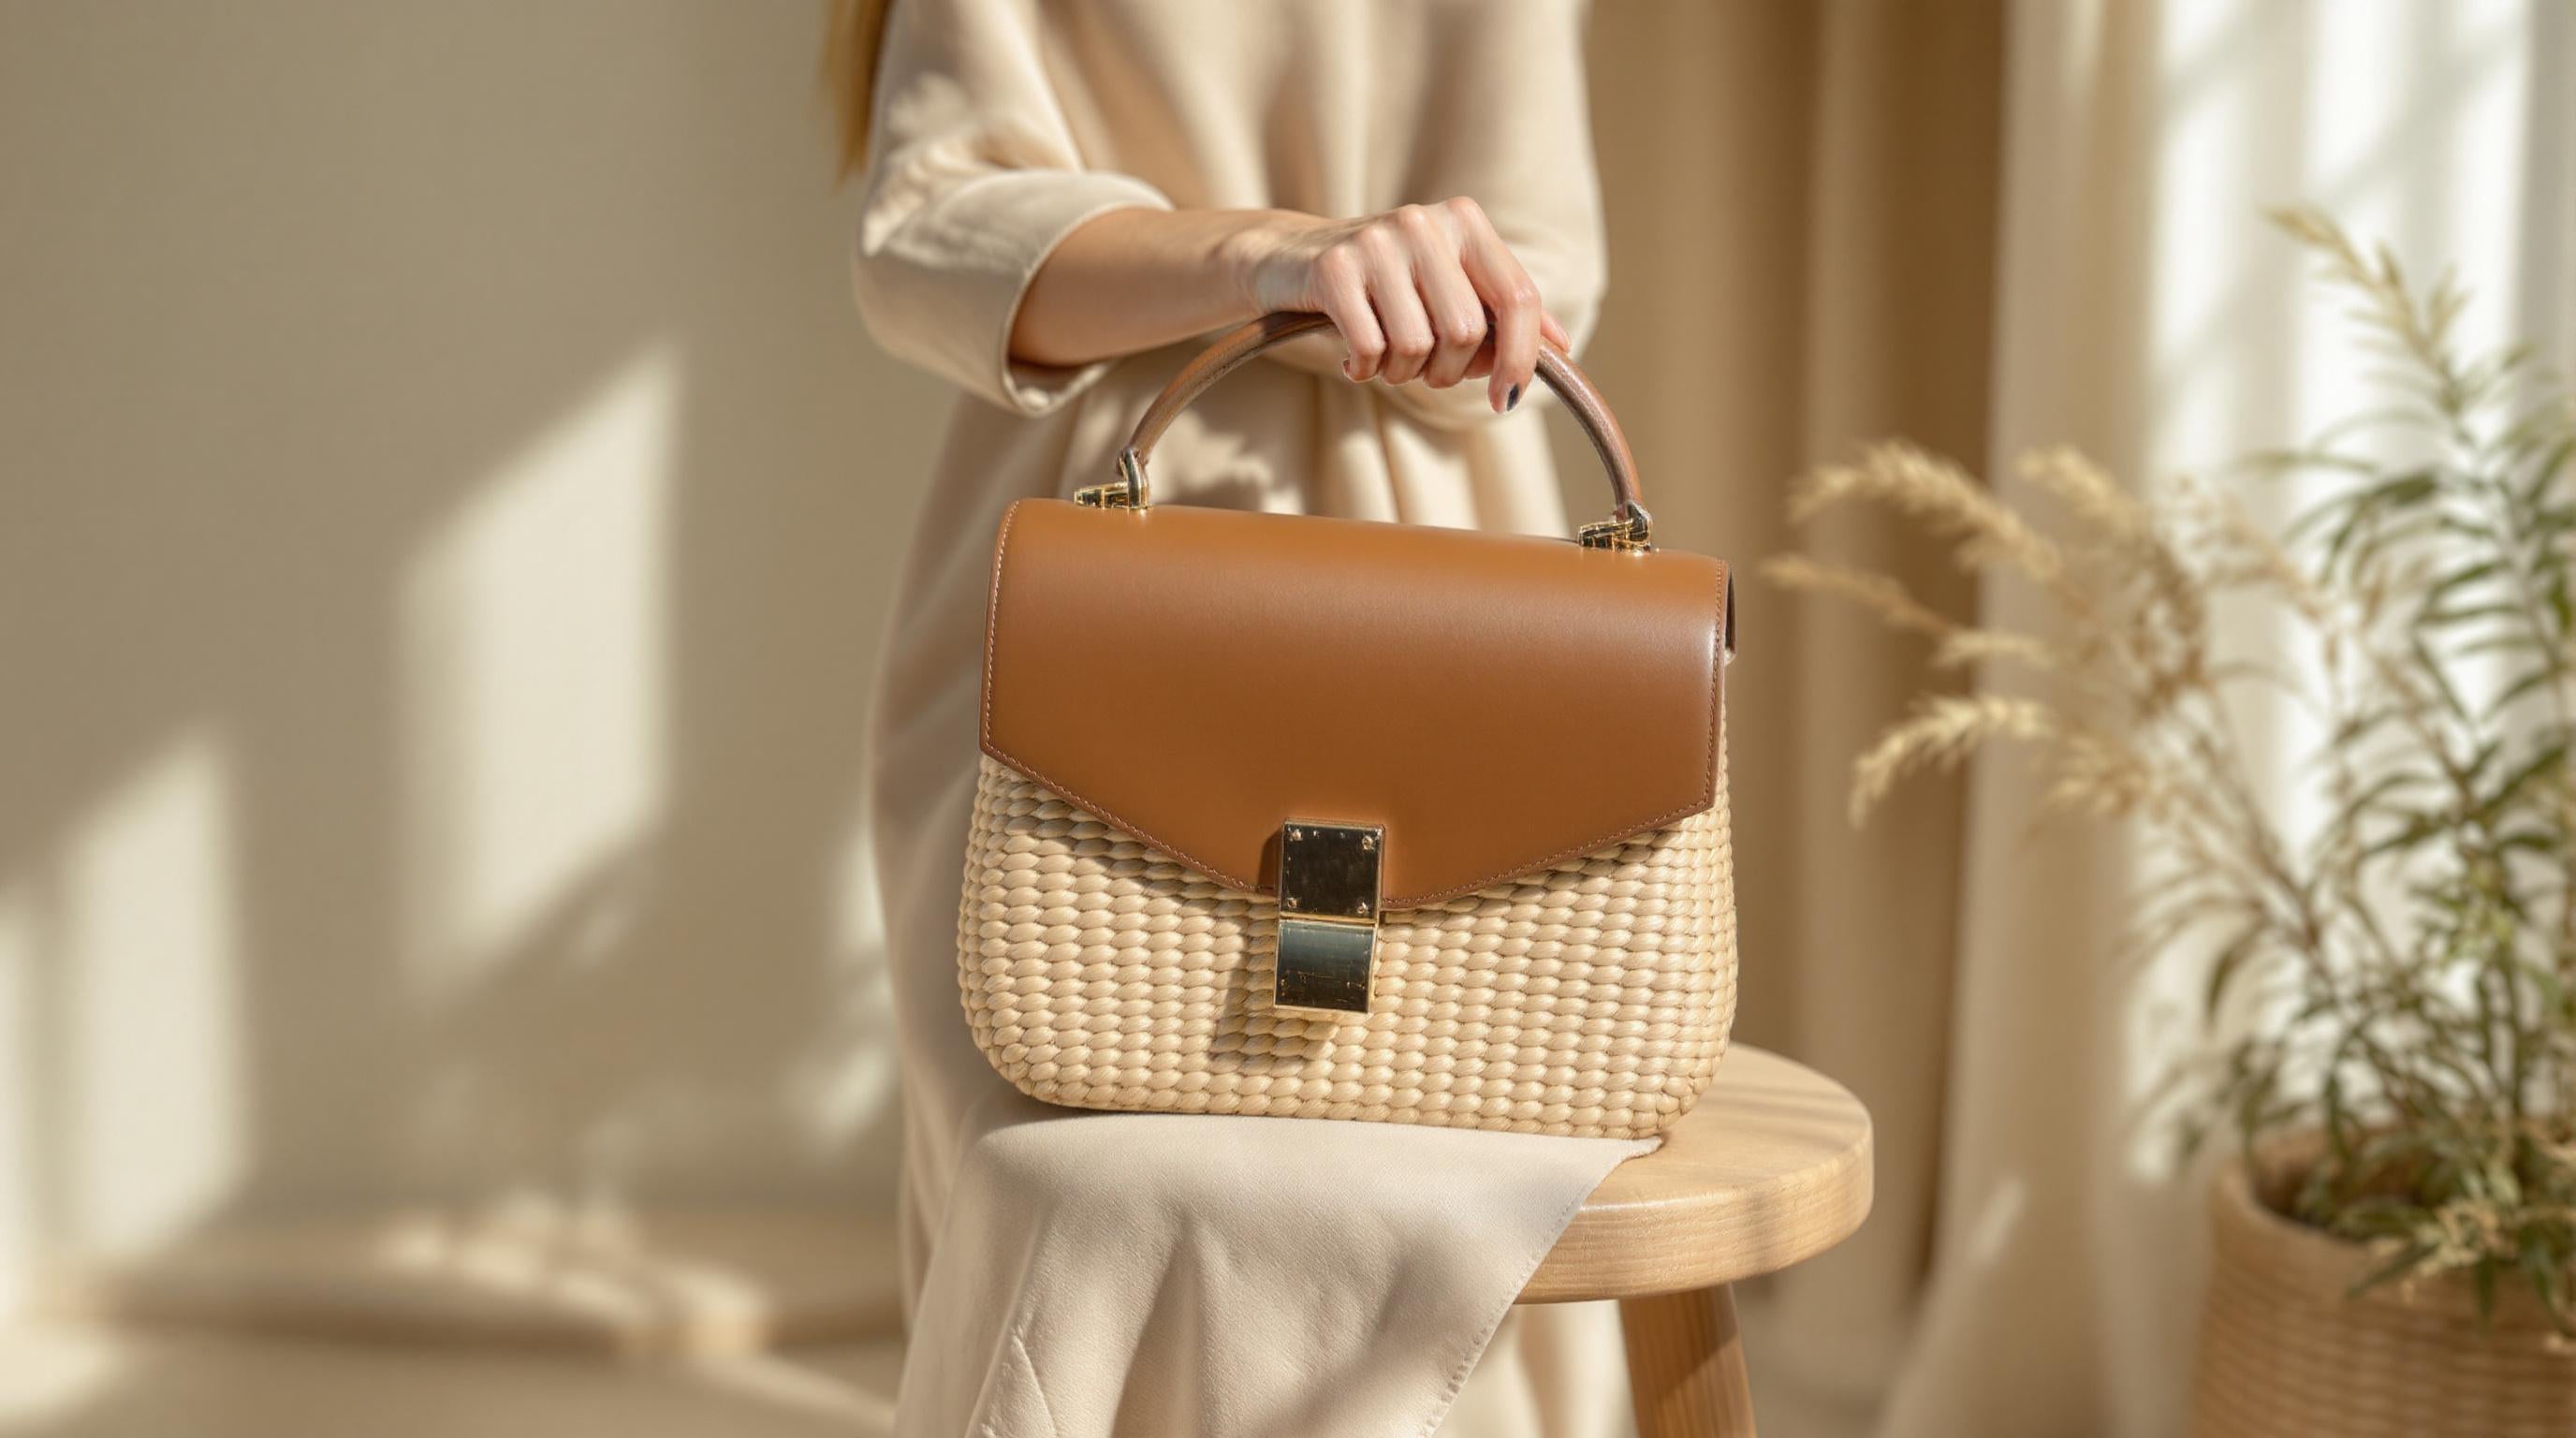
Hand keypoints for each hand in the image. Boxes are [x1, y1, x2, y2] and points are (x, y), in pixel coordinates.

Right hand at [1225, 198, 1572, 414]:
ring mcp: (1377, 243)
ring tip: (1384, 358)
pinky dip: (1364, 369)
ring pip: (1418, 345)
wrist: (1287, 259)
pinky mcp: (1334, 269)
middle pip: (1466, 331)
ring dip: (1401, 373)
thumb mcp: (1446, 282)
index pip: (1518, 297)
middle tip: (1422, 369)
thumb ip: (1502, 309)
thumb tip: (1560, 346)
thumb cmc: (1380, 281)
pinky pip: (1371, 348)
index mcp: (1465, 221)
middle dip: (1448, 370)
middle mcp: (1425, 223)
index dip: (1519, 359)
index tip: (1507, 400)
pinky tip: (1353, 356)